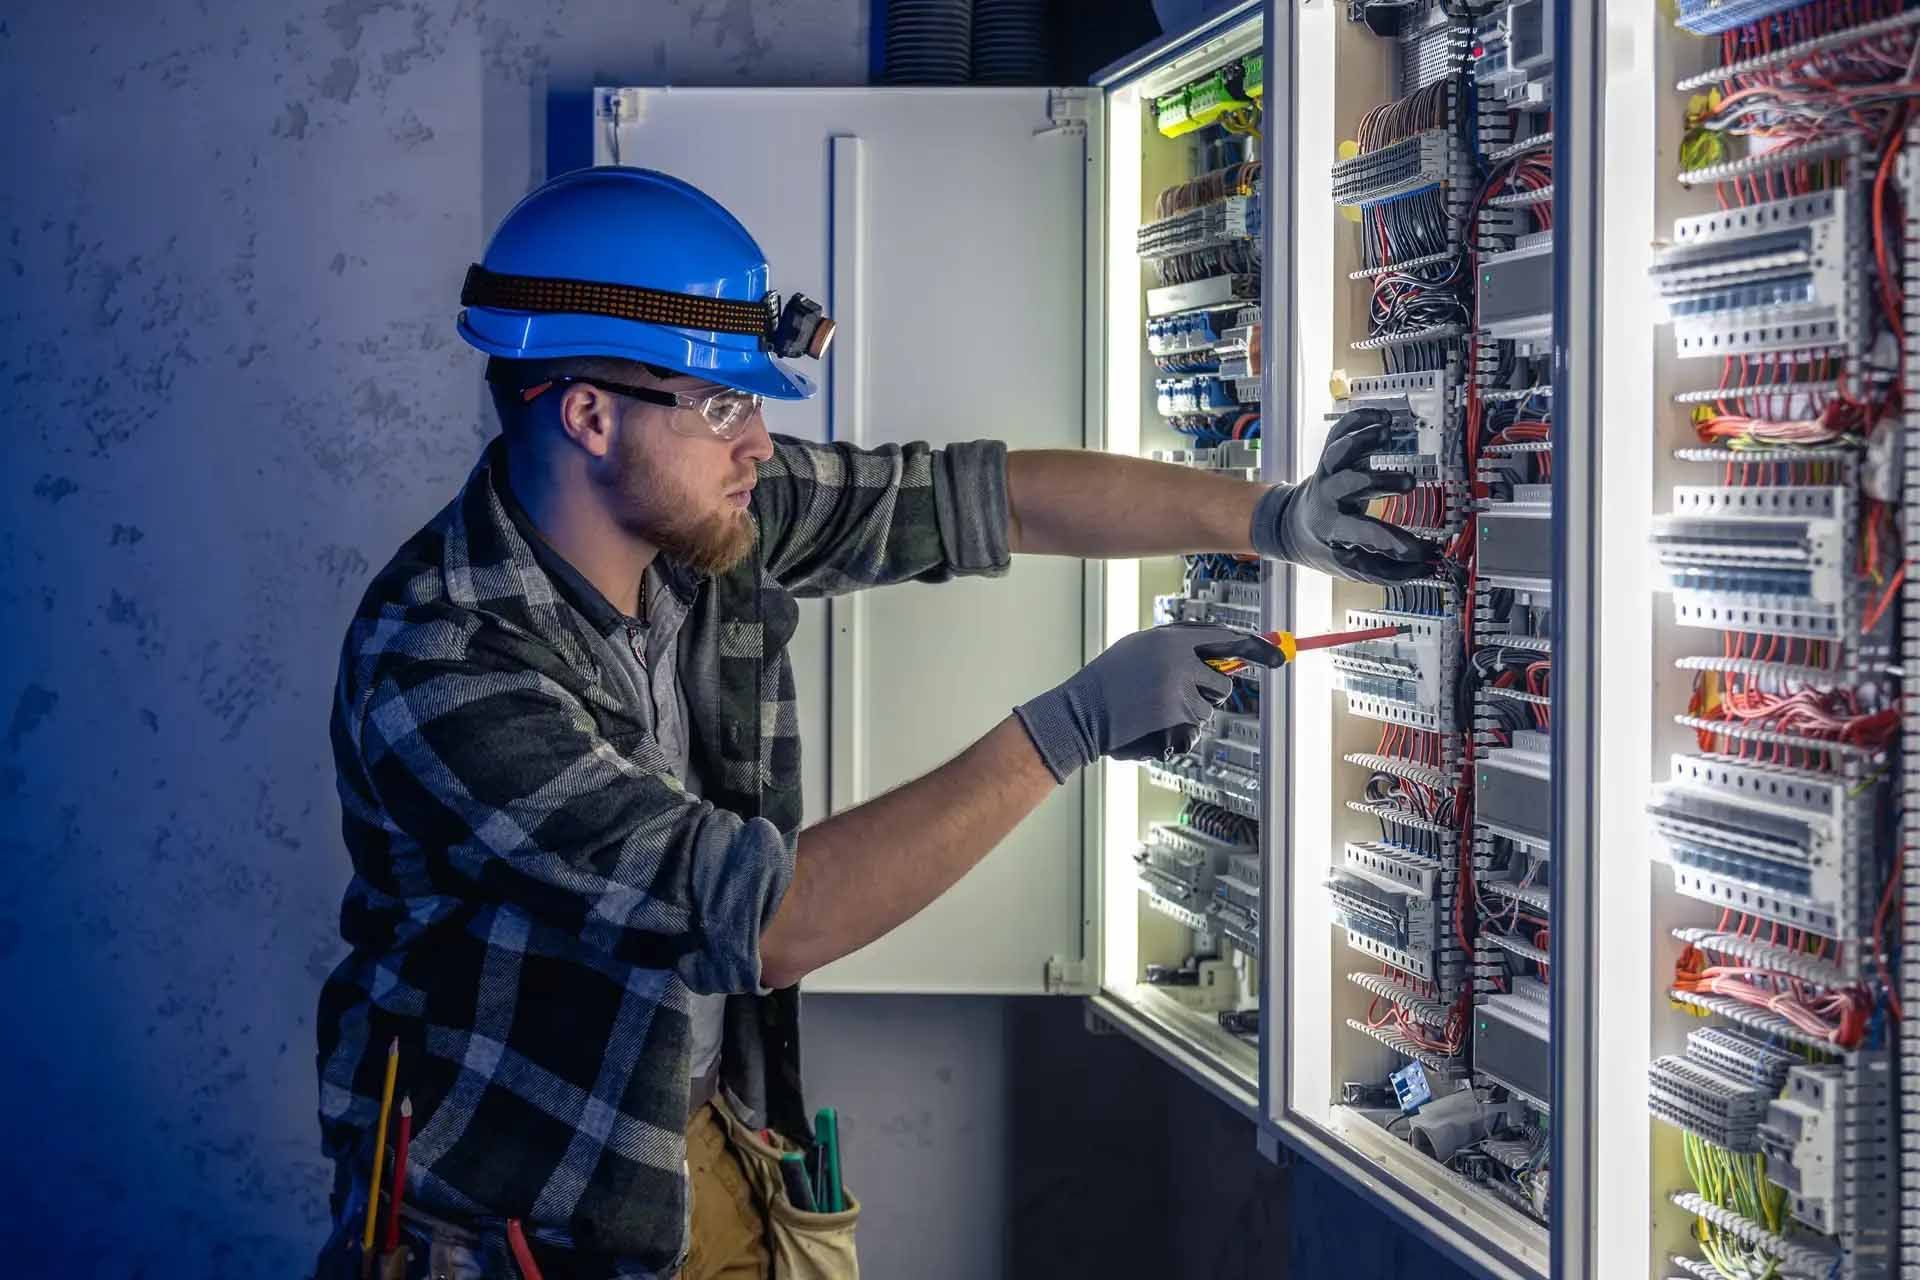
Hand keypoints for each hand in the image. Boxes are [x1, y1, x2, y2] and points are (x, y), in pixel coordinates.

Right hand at [1013, 623, 1236, 781]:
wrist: (1080, 715)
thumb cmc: (1108, 683)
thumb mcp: (1140, 648)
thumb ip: (1178, 647)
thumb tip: (1220, 653)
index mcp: (1169, 639)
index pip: (1225, 639)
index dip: (1254, 648)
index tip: (1276, 657)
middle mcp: (1179, 662)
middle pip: (1222, 684)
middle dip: (1206, 692)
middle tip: (1172, 694)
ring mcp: (1179, 693)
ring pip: (1207, 711)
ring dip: (1187, 715)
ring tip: (1151, 710)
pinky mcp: (1177, 721)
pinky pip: (1195, 731)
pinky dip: (1178, 734)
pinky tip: (1151, 725)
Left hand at [1251, 407, 1437, 583]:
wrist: (1293, 524)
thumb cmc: (1327, 544)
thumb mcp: (1349, 565)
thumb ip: (1385, 569)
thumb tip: (1424, 569)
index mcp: (1332, 528)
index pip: (1365, 535)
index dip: (1394, 543)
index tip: (1422, 549)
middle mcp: (1328, 497)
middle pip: (1348, 484)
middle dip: (1378, 482)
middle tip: (1409, 484)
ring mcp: (1328, 473)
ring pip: (1337, 451)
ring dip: (1360, 440)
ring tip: (1387, 432)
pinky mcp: (1330, 456)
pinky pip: (1339, 432)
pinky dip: (1358, 420)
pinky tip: (1383, 417)